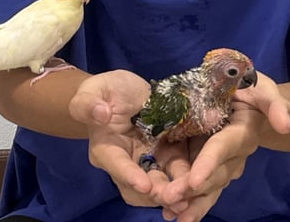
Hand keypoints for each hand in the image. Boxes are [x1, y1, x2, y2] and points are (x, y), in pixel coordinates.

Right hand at [68, 70, 188, 211]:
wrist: (124, 91)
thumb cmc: (105, 91)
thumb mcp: (93, 90)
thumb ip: (89, 103)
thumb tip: (100, 113)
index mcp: (106, 149)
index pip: (116, 165)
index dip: (130, 176)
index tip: (145, 184)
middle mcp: (126, 162)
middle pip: (141, 184)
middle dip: (158, 192)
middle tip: (176, 198)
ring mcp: (147, 160)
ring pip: (161, 182)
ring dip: (175, 191)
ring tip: (190, 196)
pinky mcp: (165, 153)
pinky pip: (176, 169)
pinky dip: (187, 177)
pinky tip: (201, 181)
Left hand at [157, 71, 289, 221]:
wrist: (246, 98)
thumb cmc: (253, 89)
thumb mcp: (264, 89)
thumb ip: (275, 104)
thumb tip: (284, 125)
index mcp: (243, 133)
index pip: (223, 147)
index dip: (209, 163)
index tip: (194, 181)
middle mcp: (233, 155)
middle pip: (212, 175)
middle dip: (191, 189)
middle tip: (168, 197)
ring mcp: (221, 165)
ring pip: (206, 188)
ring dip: (188, 202)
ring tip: (168, 212)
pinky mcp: (207, 166)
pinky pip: (198, 187)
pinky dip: (185, 201)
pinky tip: (168, 212)